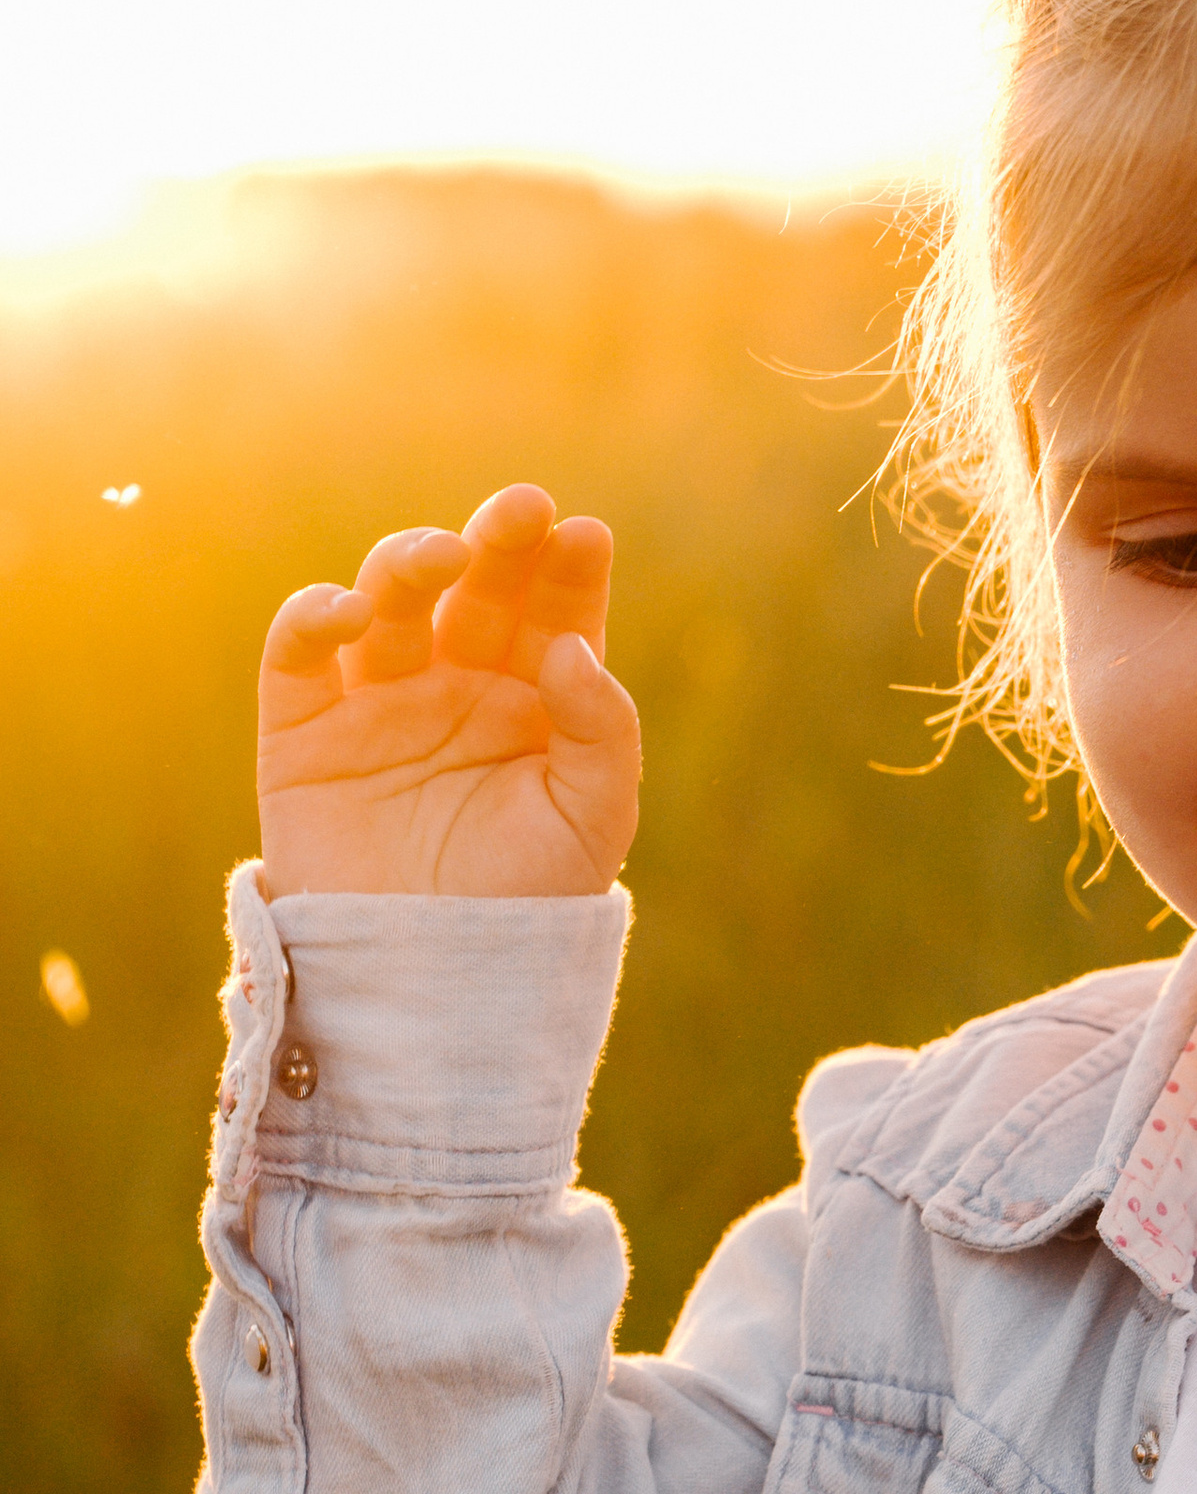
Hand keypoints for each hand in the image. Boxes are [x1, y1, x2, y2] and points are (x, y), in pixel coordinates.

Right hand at [258, 484, 640, 896]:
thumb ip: (600, 732)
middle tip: (522, 510)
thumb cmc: (527, 904)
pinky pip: (299, 653)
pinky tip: (350, 610)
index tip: (586, 536)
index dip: (566, 571)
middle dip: (497, 543)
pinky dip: (314, 616)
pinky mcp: (304, 730)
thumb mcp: (593, 820)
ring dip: (411, 562)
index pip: (552, 613)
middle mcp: (457, 686)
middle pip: (474, 591)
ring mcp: (379, 702)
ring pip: (388, 602)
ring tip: (446, 555)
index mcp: (534, 700)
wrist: (437, 983)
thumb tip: (572, 649)